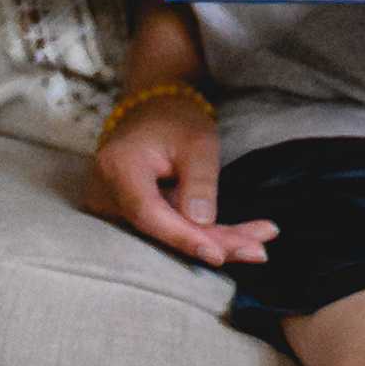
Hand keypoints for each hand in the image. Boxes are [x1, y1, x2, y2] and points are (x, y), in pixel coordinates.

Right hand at [85, 97, 268, 269]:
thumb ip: (199, 181)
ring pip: (168, 236)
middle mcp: (107, 195)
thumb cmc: (175, 119)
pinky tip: (242, 242)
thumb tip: (201, 224)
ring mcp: (114, 210)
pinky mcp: (130, 218)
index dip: (182, 237)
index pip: (148, 214)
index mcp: (118, 169)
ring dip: (214, 243)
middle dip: (211, 244)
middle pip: (160, 232)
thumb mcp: (197, 141)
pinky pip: (168, 231)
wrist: (152, 111)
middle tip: (257, 251)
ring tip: (257, 247)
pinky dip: (203, 236)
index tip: (217, 254)